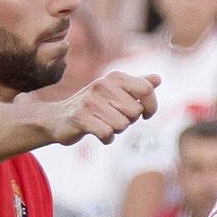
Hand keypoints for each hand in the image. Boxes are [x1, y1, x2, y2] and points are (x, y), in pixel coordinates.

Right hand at [43, 70, 159, 145]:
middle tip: (113, 119)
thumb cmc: (93, 106)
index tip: (145, 114)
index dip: (151, 106)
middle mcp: (102, 84)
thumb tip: (158, 79)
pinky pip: (107, 134)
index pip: (147, 89)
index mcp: (115, 77)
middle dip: (128, 121)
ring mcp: (90, 100)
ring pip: (122, 125)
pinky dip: (106, 139)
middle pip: (135, 112)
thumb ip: (137, 86)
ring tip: (103, 124)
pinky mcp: (80, 117)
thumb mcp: (115, 93)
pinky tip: (97, 134)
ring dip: (116, 131)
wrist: (58, 118)